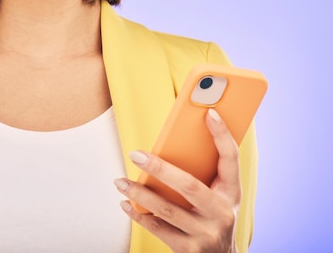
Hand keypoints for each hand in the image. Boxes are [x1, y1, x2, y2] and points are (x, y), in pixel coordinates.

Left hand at [114, 109, 239, 252]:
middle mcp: (221, 214)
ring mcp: (205, 234)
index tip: (210, 113)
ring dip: (139, 194)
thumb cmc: (214, 214)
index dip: (222, 135)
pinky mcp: (188, 250)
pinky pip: (158, 230)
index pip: (231, 159)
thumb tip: (175, 137)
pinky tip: (125, 203)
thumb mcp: (220, 194)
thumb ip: (205, 170)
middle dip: (159, 168)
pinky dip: (138, 215)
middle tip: (135, 154)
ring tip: (119, 181)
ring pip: (166, 210)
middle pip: (189, 186)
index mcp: (231, 193)